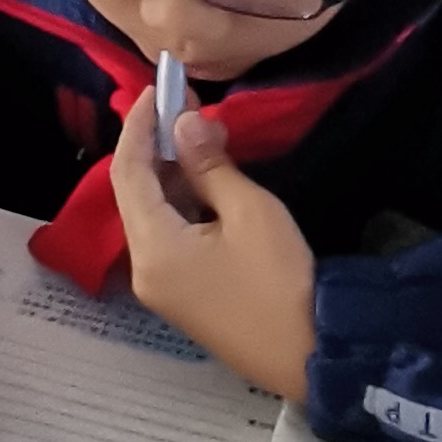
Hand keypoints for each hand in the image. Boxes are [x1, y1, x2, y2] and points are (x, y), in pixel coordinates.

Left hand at [110, 92, 317, 401]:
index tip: (156, 87)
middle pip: (133, 194)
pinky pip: (167, 236)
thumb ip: (209, 164)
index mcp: (153, 249)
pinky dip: (178, 202)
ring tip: (191, 130)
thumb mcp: (250, 211)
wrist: (312, 354)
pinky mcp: (182, 296)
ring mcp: (161, 287)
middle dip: (151, 145)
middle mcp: (144, 269)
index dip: (138, 125)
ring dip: (167, 172)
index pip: (129, 172)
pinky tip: (199, 176)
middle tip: (179, 103)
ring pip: (150, 215)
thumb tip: (183, 123)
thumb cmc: (281, 280)